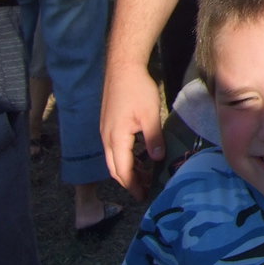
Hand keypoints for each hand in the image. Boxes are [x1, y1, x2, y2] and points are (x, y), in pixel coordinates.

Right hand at [101, 62, 164, 201]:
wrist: (122, 68)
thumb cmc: (137, 90)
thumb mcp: (150, 115)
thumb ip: (153, 138)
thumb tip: (157, 159)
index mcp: (116, 138)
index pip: (123, 170)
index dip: (133, 185)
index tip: (143, 196)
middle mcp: (107, 137)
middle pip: (115, 168)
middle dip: (129, 181)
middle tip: (144, 189)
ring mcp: (106, 130)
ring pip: (114, 158)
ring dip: (127, 168)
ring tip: (144, 175)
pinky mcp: (109, 123)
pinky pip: (115, 147)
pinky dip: (126, 156)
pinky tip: (139, 154)